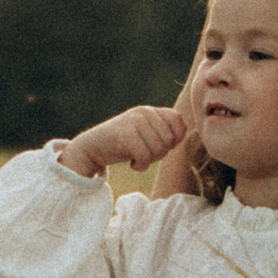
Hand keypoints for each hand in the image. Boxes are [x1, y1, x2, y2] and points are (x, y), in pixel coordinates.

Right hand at [61, 106, 188, 177]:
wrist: (91, 148)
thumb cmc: (122, 144)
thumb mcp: (144, 134)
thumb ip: (163, 130)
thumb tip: (185, 130)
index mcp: (150, 110)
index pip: (177, 120)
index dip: (175, 138)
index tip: (160, 146)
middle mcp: (143, 112)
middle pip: (169, 139)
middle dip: (160, 153)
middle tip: (144, 154)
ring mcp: (134, 122)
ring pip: (159, 149)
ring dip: (149, 161)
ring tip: (137, 157)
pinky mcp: (126, 135)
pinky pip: (145, 156)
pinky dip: (141, 166)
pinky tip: (132, 164)